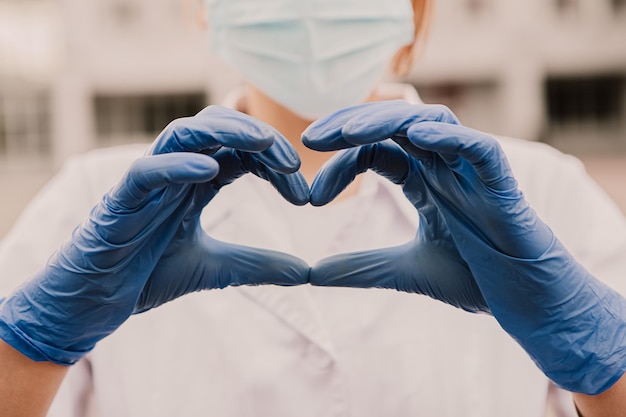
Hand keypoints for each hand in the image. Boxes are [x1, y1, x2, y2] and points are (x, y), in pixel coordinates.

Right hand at [0, 106, 309, 365]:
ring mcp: (147, 183)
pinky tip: (208, 170)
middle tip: (295, 166)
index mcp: (196, 183)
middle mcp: (175, 173)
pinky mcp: (120, 201)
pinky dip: (176, 165)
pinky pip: (146, 171)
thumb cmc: (144, 275)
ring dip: (227, 133)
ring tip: (263, 144)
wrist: (93, 304)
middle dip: (261, 140)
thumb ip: (256, 265)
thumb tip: (304, 272)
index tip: (305, 196)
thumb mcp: (213, 269)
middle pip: (219, 130)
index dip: (276, 166)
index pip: (242, 155)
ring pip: (184, 133)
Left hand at [303, 100, 625, 394]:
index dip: (339, 166)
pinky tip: (417, 136)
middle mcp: (443, 167)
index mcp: (422, 181)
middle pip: (394, 126)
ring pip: (430, 123)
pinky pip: (477, 147)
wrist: (524, 301)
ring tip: (350, 131)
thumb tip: (311, 272)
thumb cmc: (475, 278)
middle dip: (351, 125)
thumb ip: (361, 268)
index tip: (312, 198)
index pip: (374, 153)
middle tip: (311, 138)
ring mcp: (471, 170)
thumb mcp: (405, 270)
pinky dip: (449, 137)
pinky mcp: (500, 183)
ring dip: (389, 121)